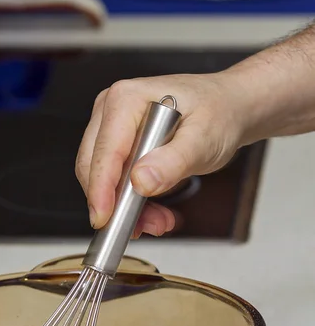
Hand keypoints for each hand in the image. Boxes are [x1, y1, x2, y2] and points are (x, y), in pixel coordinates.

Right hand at [75, 72, 250, 236]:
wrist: (229, 108)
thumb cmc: (219, 113)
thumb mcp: (204, 139)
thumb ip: (173, 161)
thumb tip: (140, 181)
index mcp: (127, 99)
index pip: (105, 152)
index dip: (101, 189)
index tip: (105, 219)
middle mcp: (112, 110)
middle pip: (95, 167)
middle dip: (117, 204)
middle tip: (149, 226)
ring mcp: (112, 127)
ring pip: (102, 179)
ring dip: (126, 207)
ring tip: (159, 220)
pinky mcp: (119, 144)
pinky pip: (113, 180)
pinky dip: (130, 202)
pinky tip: (153, 211)